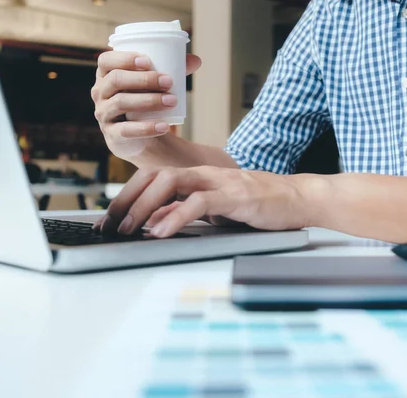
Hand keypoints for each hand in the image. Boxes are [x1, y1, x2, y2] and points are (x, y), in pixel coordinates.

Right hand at [91, 52, 201, 158]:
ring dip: (148, 101)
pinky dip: (147, 128)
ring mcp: (103, 114)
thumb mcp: (153, 86)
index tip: (148, 60)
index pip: (105, 61)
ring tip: (172, 101)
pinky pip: (126, 130)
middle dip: (143, 79)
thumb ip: (172, 71)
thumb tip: (196, 60)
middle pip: (116, 80)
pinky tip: (164, 126)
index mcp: (105, 75)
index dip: (123, 58)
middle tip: (168, 82)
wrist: (138, 136)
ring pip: (121, 103)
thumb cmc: (144, 101)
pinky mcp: (112, 134)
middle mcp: (99, 93)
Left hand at [93, 167, 317, 237]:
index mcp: (198, 177)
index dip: (126, 196)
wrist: (298, 198)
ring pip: (171, 182)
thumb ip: (186, 212)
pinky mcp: (236, 196)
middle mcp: (204, 174)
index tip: (109, 220)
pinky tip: (161, 231)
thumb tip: (154, 222)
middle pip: (154, 176)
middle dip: (126, 200)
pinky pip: (199, 202)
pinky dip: (176, 216)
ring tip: (128, 229)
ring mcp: (220, 182)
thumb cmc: (259, 206)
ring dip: (144, 206)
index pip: (152, 178)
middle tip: (109, 226)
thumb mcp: (216, 210)